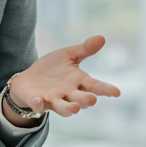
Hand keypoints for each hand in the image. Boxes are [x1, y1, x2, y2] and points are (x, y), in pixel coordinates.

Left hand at [6, 35, 120, 119]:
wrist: (28, 79)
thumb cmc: (52, 69)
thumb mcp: (68, 56)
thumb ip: (84, 49)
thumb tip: (102, 37)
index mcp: (79, 82)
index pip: (95, 86)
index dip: (105, 90)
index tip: (116, 92)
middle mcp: (69, 94)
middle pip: (80, 99)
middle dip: (86, 100)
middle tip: (92, 99)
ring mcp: (53, 99)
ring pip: (63, 108)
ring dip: (68, 108)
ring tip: (74, 109)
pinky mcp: (37, 101)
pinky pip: (39, 105)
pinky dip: (39, 104)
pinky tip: (38, 100)